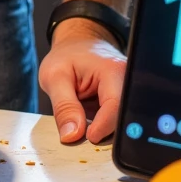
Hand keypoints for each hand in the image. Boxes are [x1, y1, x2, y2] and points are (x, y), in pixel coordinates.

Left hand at [38, 18, 126, 144]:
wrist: (77, 44)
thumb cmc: (66, 56)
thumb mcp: (54, 76)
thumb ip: (63, 107)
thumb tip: (71, 136)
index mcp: (113, 71)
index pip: (115, 108)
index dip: (101, 127)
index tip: (88, 137)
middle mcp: (127, 82)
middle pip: (121, 119)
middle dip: (102, 131)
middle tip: (81, 132)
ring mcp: (127, 92)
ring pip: (119, 124)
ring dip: (100, 128)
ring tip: (82, 115)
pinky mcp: (123, 101)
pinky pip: (115, 122)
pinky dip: (101, 124)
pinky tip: (89, 115)